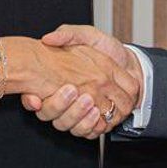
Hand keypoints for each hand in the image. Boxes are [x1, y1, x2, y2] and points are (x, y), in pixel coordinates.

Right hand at [22, 25, 140, 138]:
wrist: (130, 61)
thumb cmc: (106, 48)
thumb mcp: (87, 35)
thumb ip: (68, 34)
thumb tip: (47, 39)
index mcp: (61, 85)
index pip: (41, 101)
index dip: (36, 100)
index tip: (44, 94)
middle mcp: (70, 102)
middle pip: (58, 118)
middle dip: (65, 109)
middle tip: (75, 93)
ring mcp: (84, 114)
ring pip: (73, 127)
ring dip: (80, 118)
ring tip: (90, 104)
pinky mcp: (98, 122)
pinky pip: (91, 133)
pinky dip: (94, 127)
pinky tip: (98, 115)